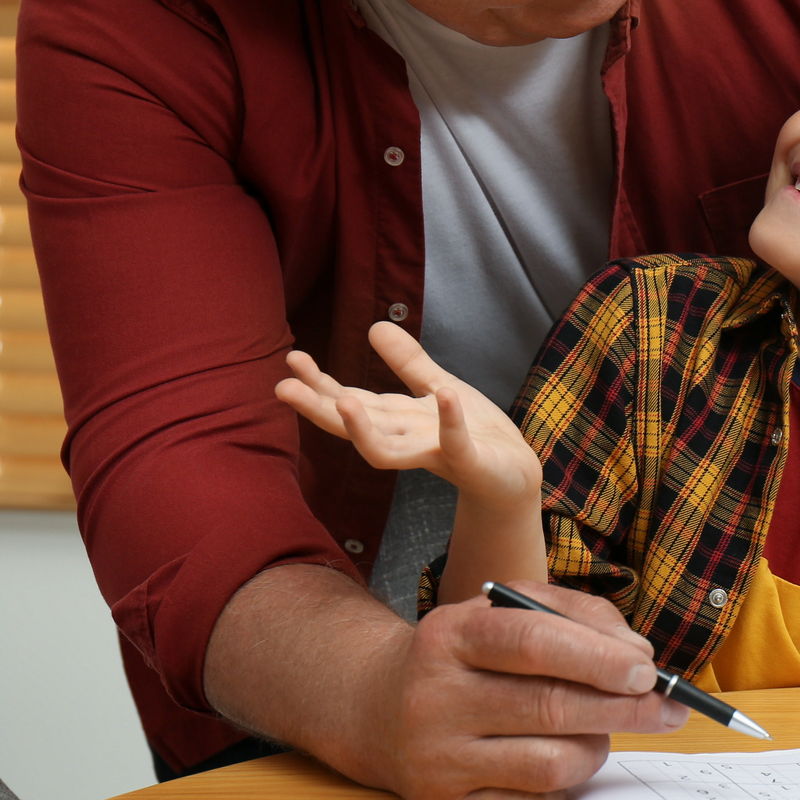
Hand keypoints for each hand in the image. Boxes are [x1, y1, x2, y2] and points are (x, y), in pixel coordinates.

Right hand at [277, 322, 538, 508]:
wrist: (516, 472)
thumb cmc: (475, 432)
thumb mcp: (438, 386)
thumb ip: (407, 362)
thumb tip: (372, 327)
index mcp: (398, 421)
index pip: (350, 401)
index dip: (319, 384)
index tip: (291, 359)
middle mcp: (408, 441)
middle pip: (355, 427)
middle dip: (319, 408)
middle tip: (283, 388)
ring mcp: (436, 454)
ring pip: (388, 452)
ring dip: (365, 428)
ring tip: (343, 401)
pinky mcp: (470, 462)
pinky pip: (456, 443)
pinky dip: (450, 421)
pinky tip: (445, 393)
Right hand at [375, 581, 690, 799]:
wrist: (383, 708)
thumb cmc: (470, 656)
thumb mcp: (511, 611)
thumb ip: (580, 618)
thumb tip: (639, 660)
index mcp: (450, 635)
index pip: (531, 642)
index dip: (597, 658)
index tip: (647, 670)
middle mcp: (433, 697)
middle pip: (550, 707)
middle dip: (625, 709)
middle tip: (668, 708)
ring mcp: (435, 758)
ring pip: (551, 765)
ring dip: (597, 749)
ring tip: (600, 732)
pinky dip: (565, 787)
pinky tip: (559, 761)